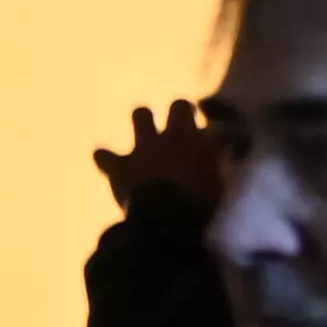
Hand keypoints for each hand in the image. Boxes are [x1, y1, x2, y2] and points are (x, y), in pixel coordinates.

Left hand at [95, 99, 220, 217]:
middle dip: (180, 113)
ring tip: (147, 134)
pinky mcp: (119, 165)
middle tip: (182, 127)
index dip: (215, 130)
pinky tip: (106, 162)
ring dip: (144, 121)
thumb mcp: (220, 188)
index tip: (215, 138)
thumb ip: (219, 169)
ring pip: (142, 114)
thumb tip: (223, 158)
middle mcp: (173, 137)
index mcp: (203, 144)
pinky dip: (106, 158)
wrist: (166, 221)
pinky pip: (103, 155)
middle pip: (179, 106)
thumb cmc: (201, 208)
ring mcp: (144, 147)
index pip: (220, 126)